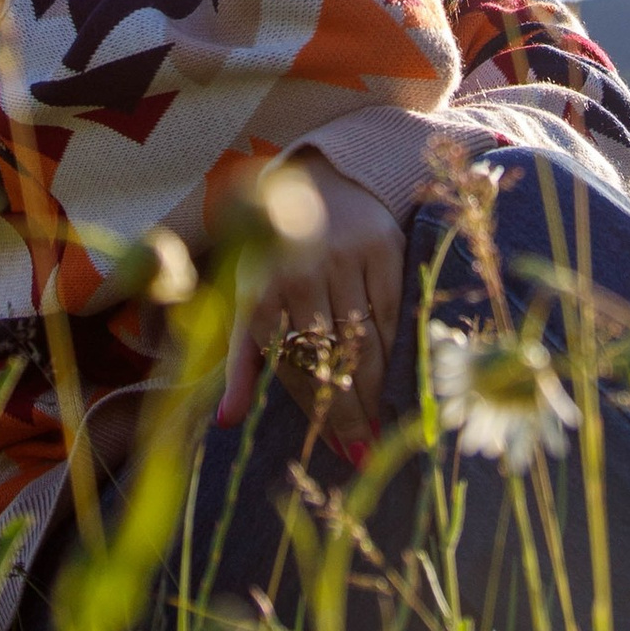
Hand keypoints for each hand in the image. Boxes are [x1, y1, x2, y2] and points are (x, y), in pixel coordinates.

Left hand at [218, 159, 404, 465]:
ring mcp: (344, 257)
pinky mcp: (381, 246)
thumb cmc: (276, 255)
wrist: (319, 181)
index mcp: (260, 292)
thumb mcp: (248, 301)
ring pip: (366, 339)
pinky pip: (394, 310)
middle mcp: (300, 272)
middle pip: (332, 359)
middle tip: (368, 448)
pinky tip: (403, 376)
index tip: (341, 446)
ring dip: (378, 388)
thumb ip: (241, 362)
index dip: (318, 410)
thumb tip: (226, 421)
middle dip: (351, 410)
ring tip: (386, 423)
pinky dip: (399, 347)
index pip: (294, 367)